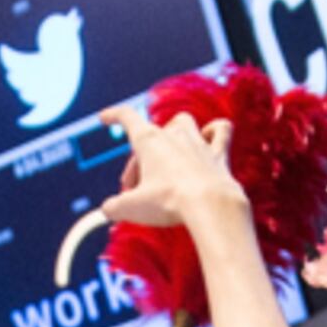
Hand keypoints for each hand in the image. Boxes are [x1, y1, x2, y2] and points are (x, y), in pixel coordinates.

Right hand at [100, 104, 246, 234]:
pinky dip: (214, 131)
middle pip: (150, 137)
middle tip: (135, 189)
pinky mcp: (219, 154)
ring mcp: (198, 142)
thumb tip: (108, 210)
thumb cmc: (170, 202)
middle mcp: (173, 134)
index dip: (114, 116)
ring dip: (172, 136)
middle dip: (139, 163)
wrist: (210, 206)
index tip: (105, 118)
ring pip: (182, 124)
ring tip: (167, 160)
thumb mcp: (132, 207)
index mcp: (149, 141)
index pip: (127, 117)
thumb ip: (115, 207)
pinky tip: (209, 137)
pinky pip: (220, 130)